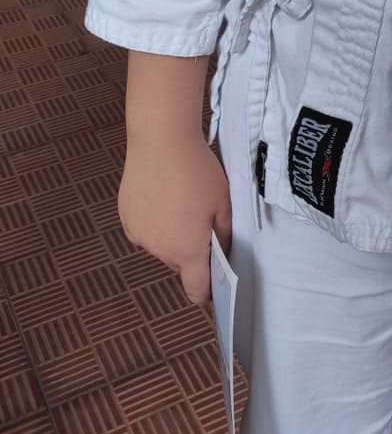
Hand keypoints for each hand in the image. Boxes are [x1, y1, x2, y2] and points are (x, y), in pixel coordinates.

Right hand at [119, 133, 231, 302]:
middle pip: (178, 263)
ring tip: (179, 201)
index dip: (207, 292)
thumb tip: (220, 251)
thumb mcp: (223, 203)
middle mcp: (160, 250)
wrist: (161, 141)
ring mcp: (139, 234)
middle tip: (200, 220)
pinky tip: (161, 194)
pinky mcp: (126, 216)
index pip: (196, 290)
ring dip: (170, 233)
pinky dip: (153, 219)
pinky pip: (144, 227)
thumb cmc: (197, 171)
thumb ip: (224, 234)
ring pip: (161, 244)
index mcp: (187, 252)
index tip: (214, 285)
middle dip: (191, 250)